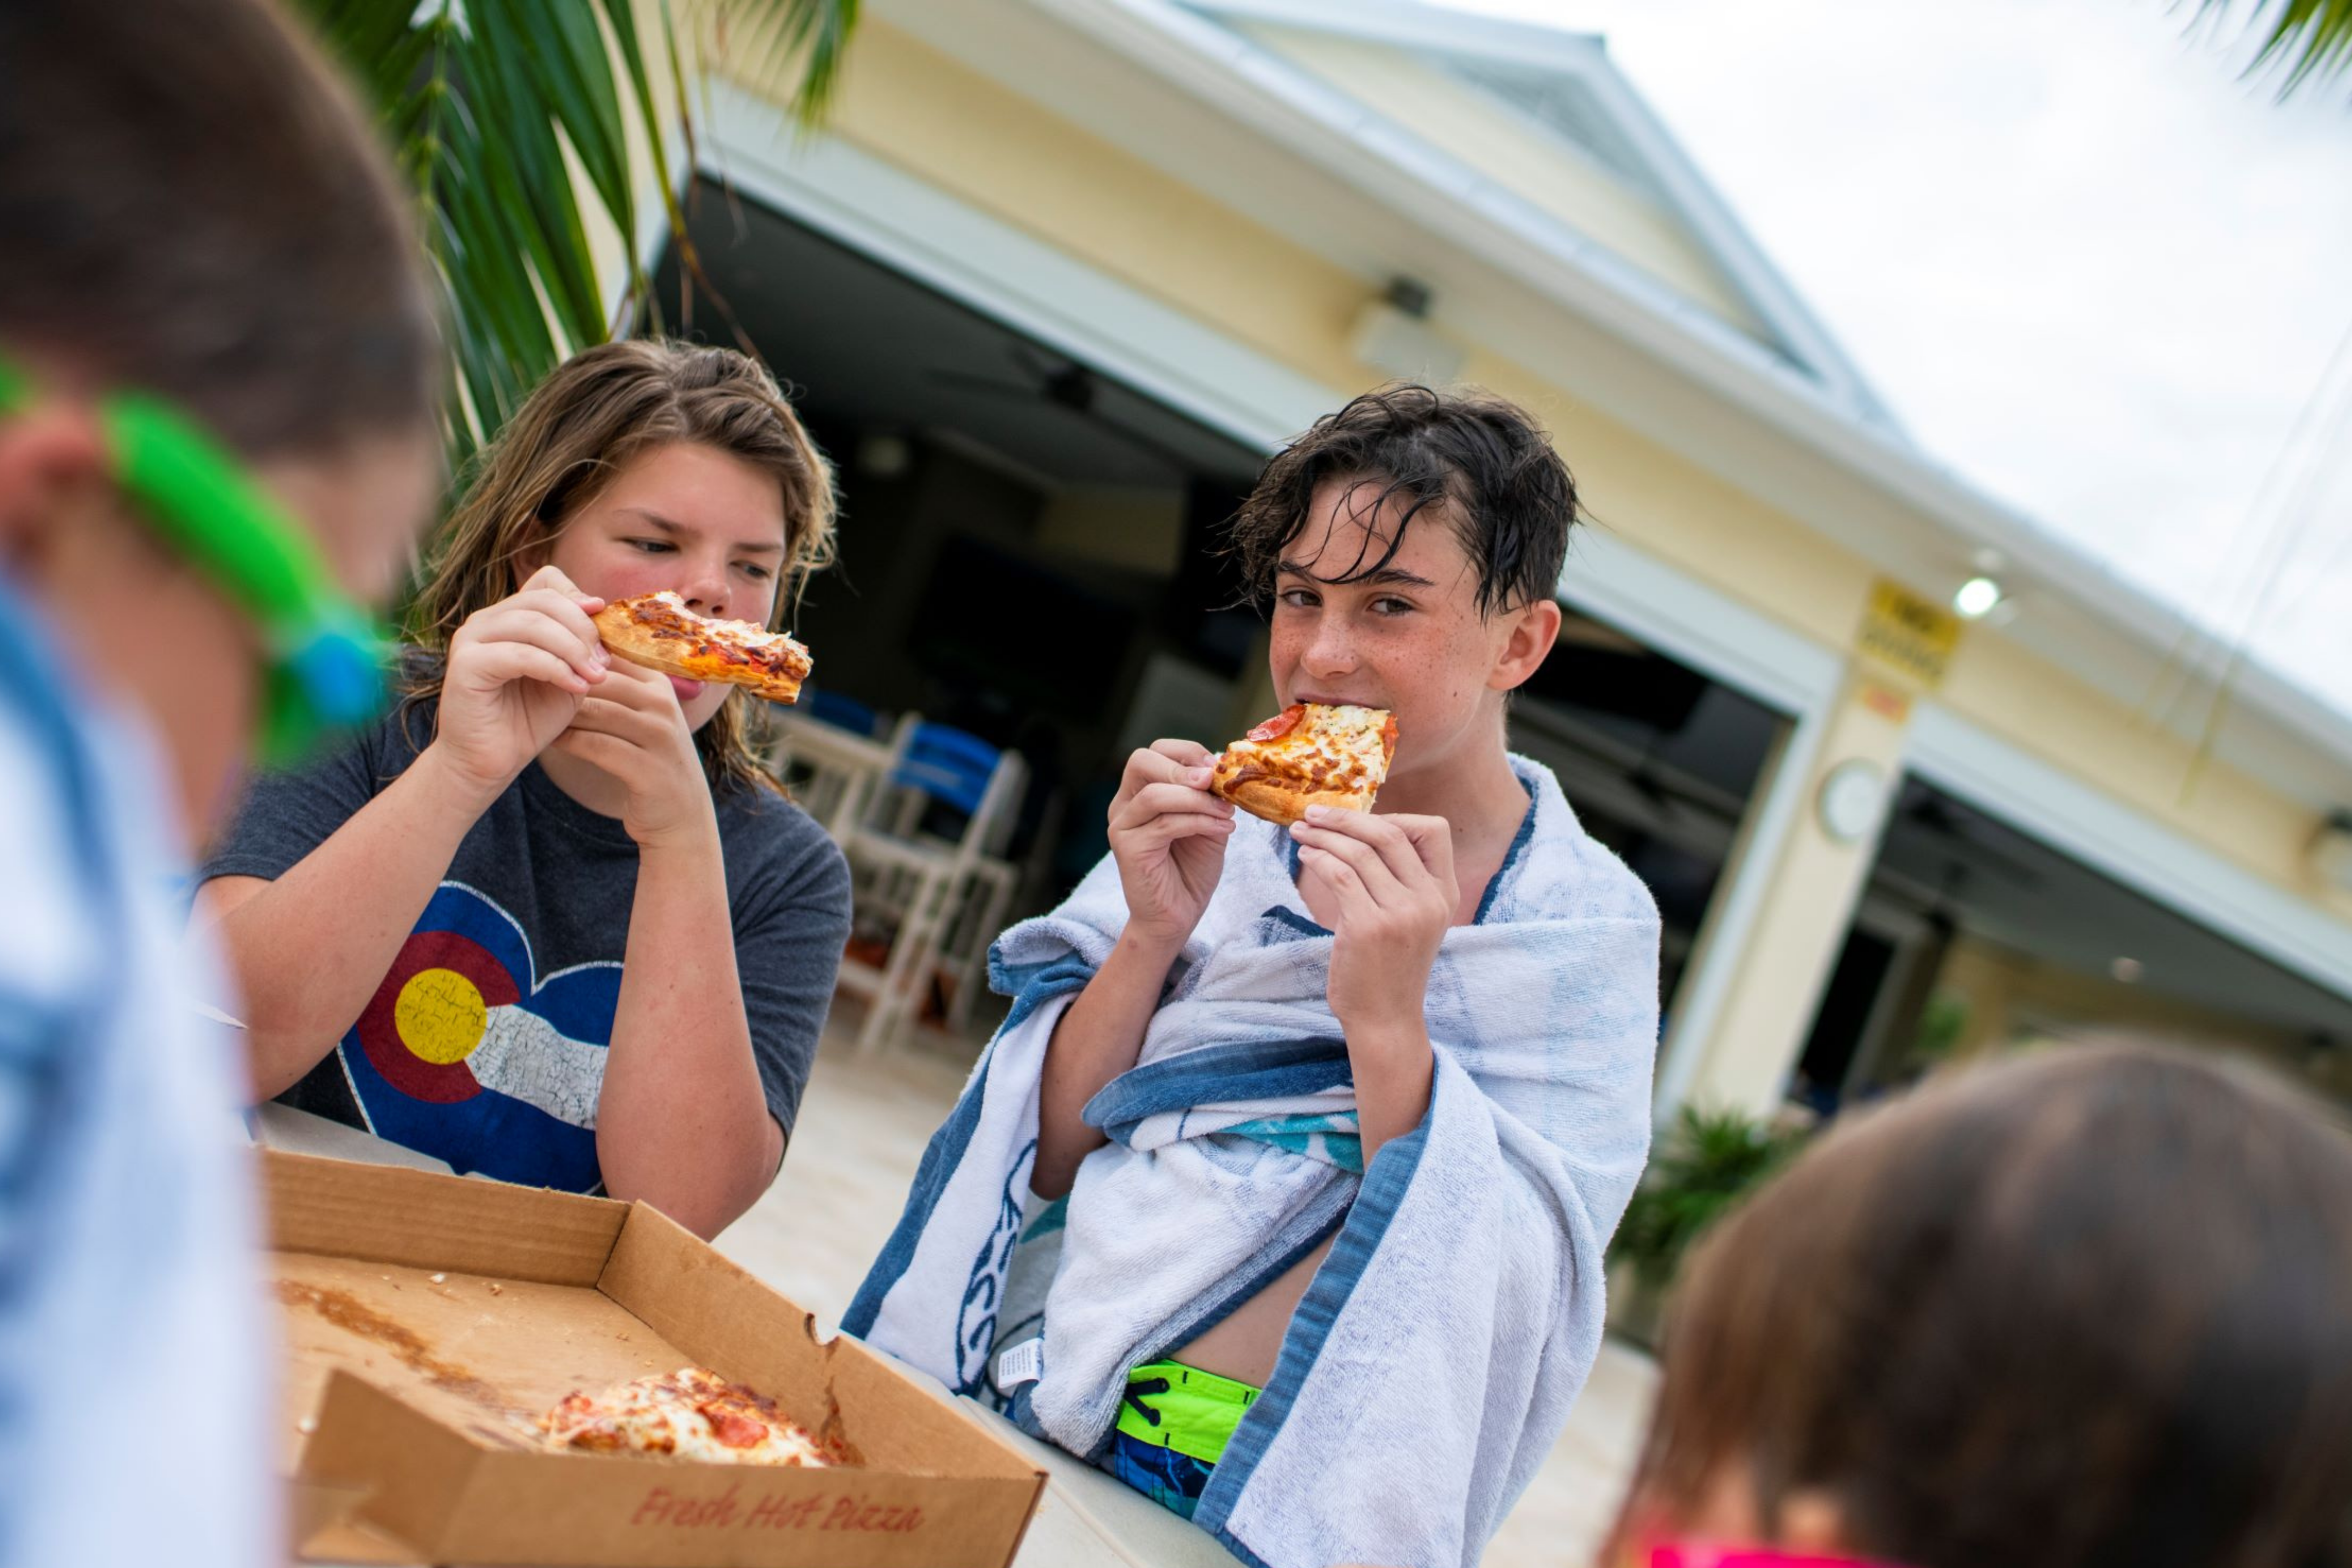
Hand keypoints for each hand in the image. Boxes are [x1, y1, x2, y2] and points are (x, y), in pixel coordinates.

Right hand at [433, 564, 607, 800]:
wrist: (490, 763)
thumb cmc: (528, 720)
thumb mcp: (567, 676)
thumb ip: (580, 646)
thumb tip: (601, 610)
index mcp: (509, 617)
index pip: (546, 581)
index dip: (579, 597)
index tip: (604, 621)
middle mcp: (486, 621)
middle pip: (545, 600)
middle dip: (583, 629)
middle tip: (605, 662)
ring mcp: (471, 639)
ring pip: (533, 623)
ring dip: (573, 649)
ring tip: (596, 677)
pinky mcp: (465, 664)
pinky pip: (520, 654)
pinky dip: (555, 668)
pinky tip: (576, 687)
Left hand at [545, 657, 716, 850]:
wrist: (681, 816)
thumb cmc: (648, 760)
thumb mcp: (639, 717)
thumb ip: (613, 688)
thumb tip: (561, 653)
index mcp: (659, 683)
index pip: (609, 654)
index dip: (572, 655)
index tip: (538, 660)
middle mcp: (664, 703)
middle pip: (600, 678)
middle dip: (560, 680)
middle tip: (523, 683)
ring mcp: (660, 735)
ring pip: (597, 710)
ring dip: (561, 712)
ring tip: (531, 710)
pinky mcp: (650, 769)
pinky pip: (598, 746)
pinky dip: (569, 741)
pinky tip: (549, 741)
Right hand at [1106, 739, 1234, 950]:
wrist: (1176, 918)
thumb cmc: (1190, 870)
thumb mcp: (1206, 822)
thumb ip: (1208, 796)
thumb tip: (1221, 767)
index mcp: (1139, 793)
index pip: (1154, 751)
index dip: (1187, 752)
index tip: (1218, 768)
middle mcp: (1124, 805)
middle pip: (1141, 761)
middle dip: (1183, 766)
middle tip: (1214, 780)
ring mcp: (1122, 826)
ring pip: (1155, 794)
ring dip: (1198, 799)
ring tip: (1226, 812)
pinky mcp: (1128, 849)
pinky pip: (1165, 824)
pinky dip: (1200, 821)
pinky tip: (1224, 828)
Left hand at [1290, 808, 1458, 1032]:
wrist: (1385, 1019)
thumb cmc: (1389, 967)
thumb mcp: (1413, 920)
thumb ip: (1402, 881)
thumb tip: (1363, 831)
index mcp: (1445, 893)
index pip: (1433, 830)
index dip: (1395, 816)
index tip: (1359, 820)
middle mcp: (1429, 900)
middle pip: (1389, 833)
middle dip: (1346, 817)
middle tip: (1313, 812)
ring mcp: (1400, 913)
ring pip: (1359, 852)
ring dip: (1323, 835)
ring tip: (1300, 831)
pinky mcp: (1368, 927)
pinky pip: (1339, 875)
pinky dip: (1318, 859)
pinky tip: (1305, 856)